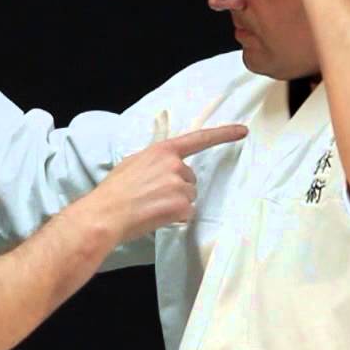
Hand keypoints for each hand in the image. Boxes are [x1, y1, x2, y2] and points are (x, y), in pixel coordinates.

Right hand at [80, 124, 247, 243]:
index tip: (243, 131)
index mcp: (162, 151)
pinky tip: (156, 217)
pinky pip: (187, 213)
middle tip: (152, 197)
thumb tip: (162, 167)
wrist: (106, 214)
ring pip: (189, 197)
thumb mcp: (133, 164)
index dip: (223, 134)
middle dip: (177, 189)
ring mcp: (179, 185)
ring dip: (175, 204)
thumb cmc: (114, 191)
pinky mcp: (182, 206)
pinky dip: (175, 218)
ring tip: (151, 207)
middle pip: (190, 178)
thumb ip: (154, 161)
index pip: (199, 139)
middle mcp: (174, 165)